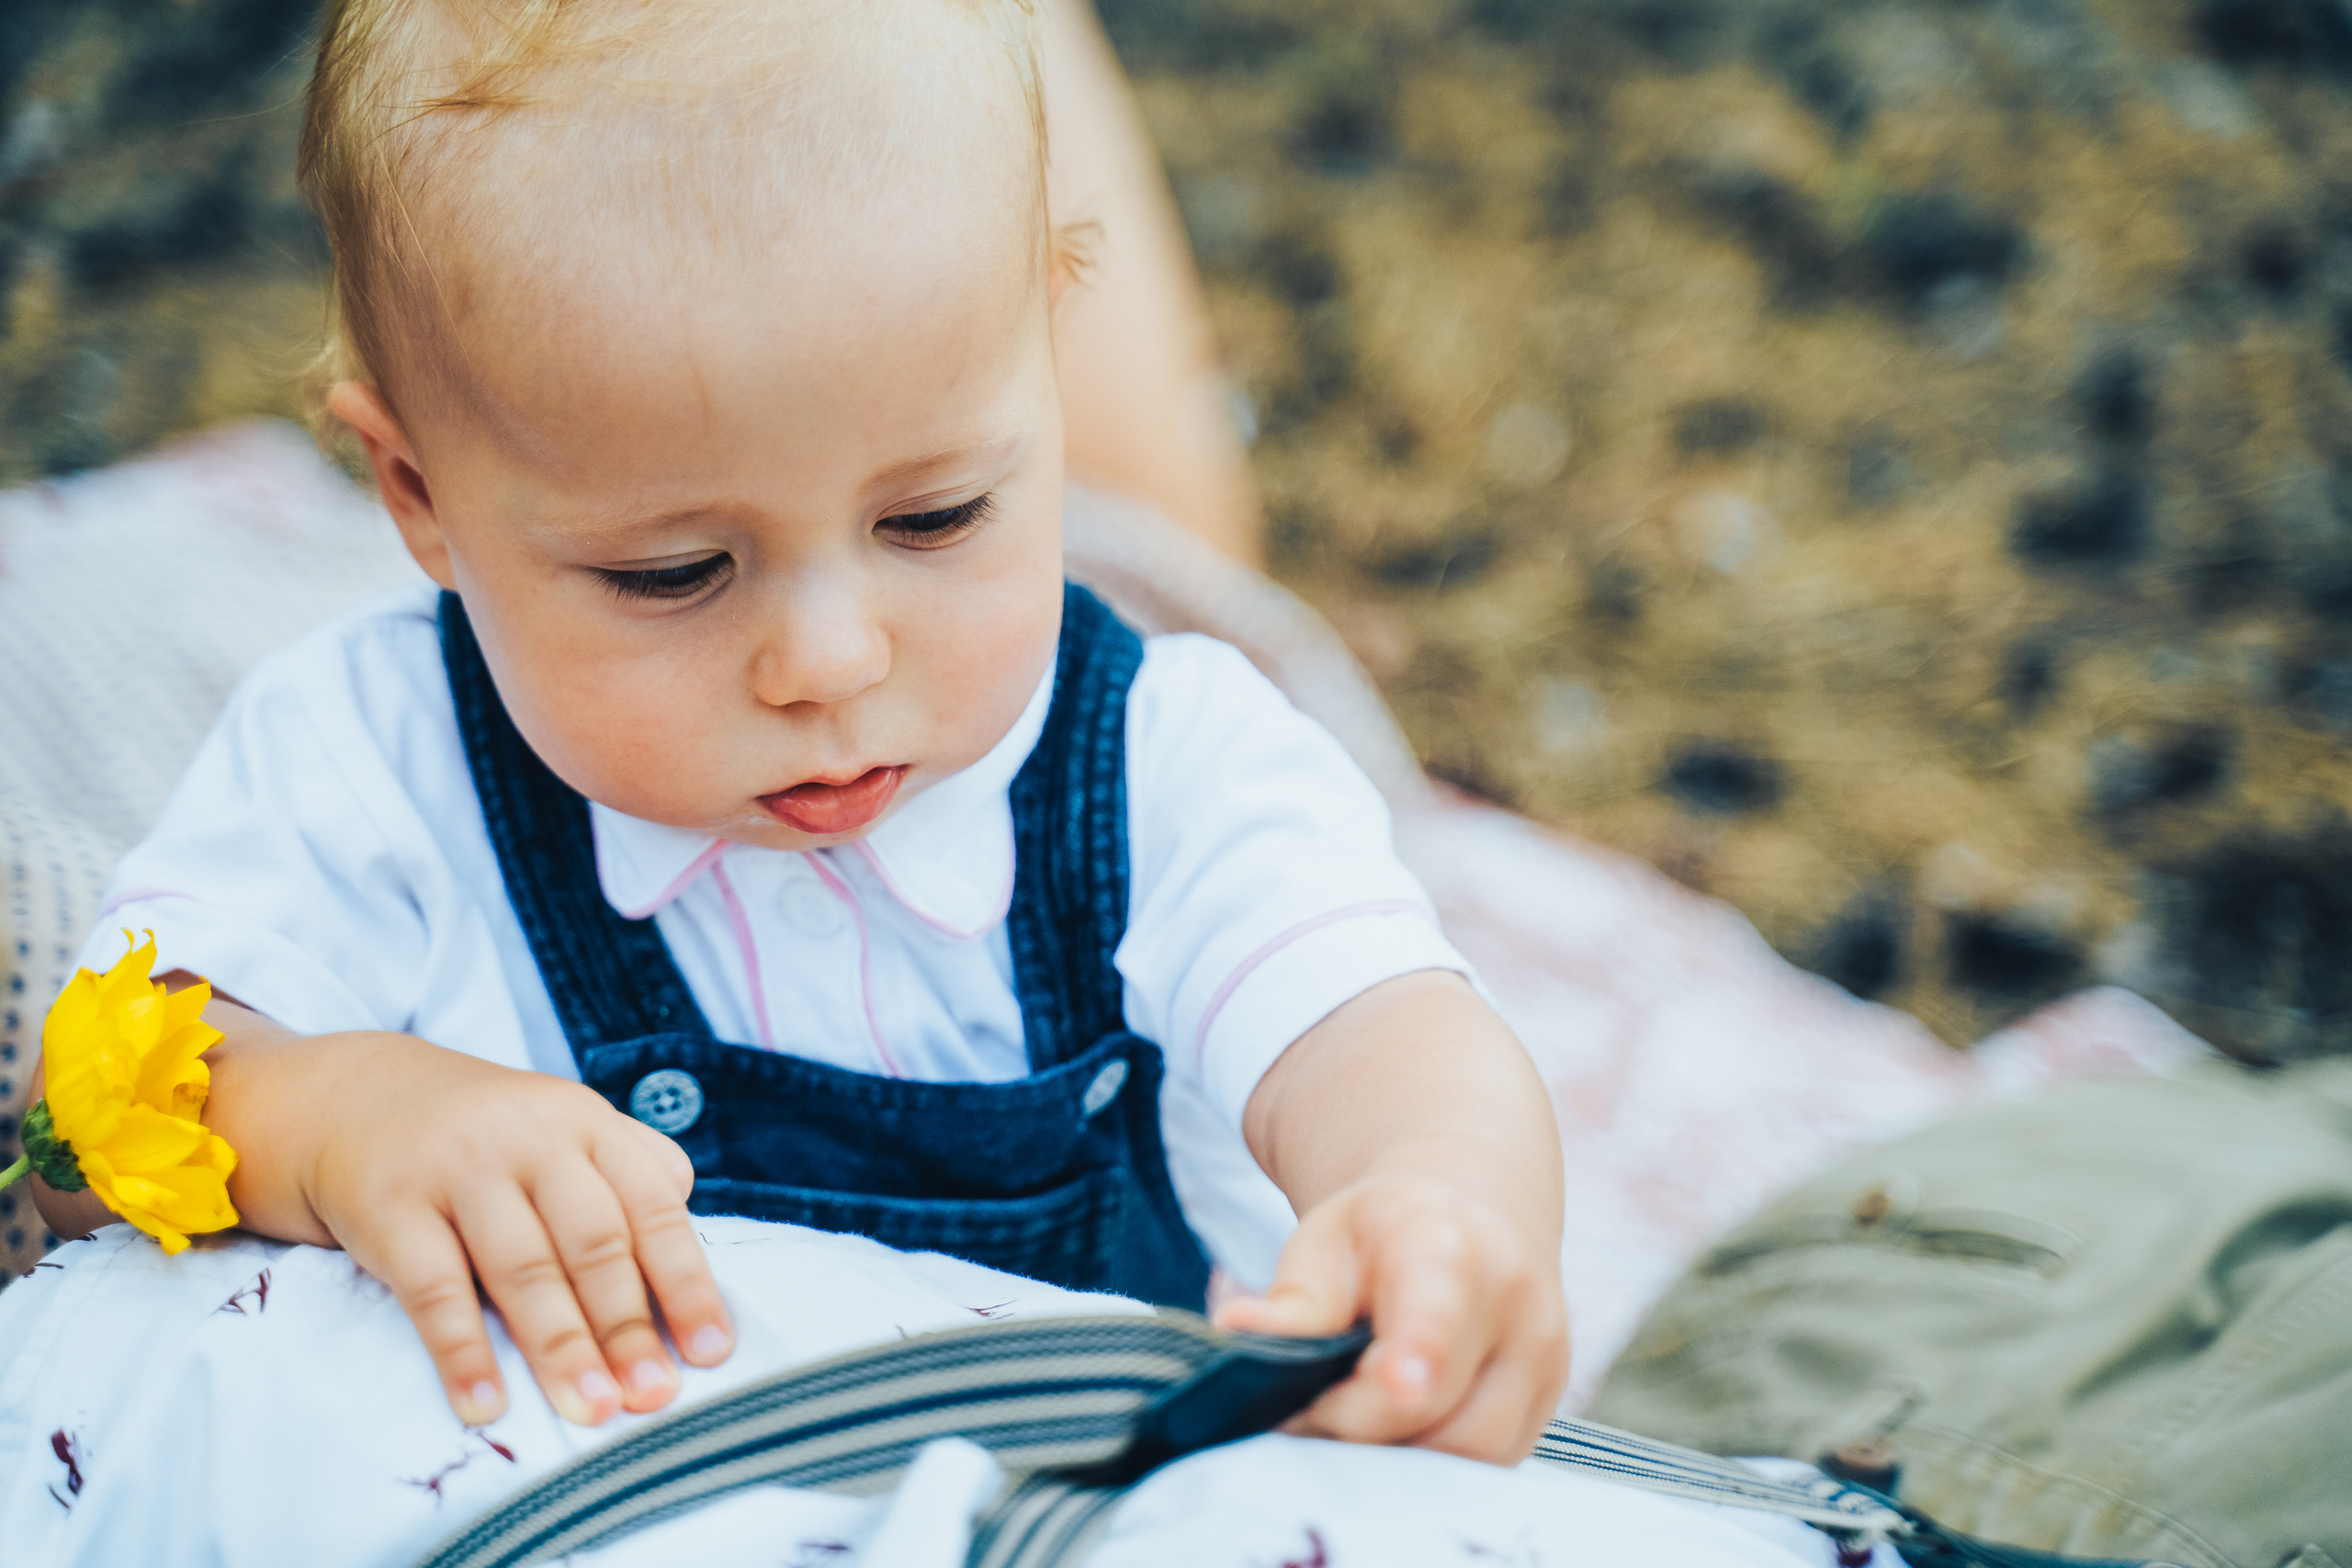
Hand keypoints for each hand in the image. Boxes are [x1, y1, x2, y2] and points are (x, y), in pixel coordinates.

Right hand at [288, 1032, 732, 1427]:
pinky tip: (487, 1404)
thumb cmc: (486, 1135)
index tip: (712, 1351)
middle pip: (593, 1243)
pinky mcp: (391, 1204)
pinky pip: (434, 1288)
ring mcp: (459, 1168)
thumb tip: (684, 1265)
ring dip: (561, 1347)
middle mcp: (531, 1138)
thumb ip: (633, 1175)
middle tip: (652, 1396)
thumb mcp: (564, 1128)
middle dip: (627, 1328)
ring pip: (523, 1268)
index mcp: (586, 1124)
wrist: (354, 1095)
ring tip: (591, 1410)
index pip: (651, 1206)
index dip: (685, 1282)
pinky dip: (463, 1352)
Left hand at [1213, 1167, 1568, 1463]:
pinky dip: (1436, 1460)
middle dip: (1359, 1427)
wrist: (1471, 1215)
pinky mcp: (1549, 1399)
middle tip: (1308, 1410)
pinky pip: (1490, 1462)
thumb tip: (1237, 1332)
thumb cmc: (1382, 1234)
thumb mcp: (1326, 1242)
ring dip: (1400, 1455)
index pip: (1435, 1315)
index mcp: (1444, 1245)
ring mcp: (1541, 1355)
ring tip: (1354, 1416)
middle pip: (1436, 1410)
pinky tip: (1400, 1428)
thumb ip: (1294, 1299)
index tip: (1394, 1383)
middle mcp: (1512, 1300)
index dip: (1417, 1357)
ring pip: (1468, 1453)